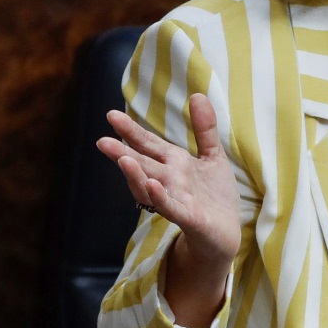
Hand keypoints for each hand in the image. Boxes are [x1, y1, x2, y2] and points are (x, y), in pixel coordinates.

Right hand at [96, 93, 241, 268]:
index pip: (147, 144)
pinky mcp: (188, 217)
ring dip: (136, 175)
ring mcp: (176, 199)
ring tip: (124, 159)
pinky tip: (153, 186)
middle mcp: (169, 180)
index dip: (131, 131)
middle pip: (142, 164)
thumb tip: (196, 94)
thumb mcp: (213, 156)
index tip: (111, 115)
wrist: (225, 233)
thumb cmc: (214, 195)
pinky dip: (161, 198)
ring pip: (149, 186)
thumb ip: (204, 128)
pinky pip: (172, 207)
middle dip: (122, 153)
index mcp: (173, 163)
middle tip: (102, 141)